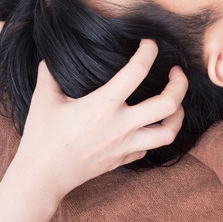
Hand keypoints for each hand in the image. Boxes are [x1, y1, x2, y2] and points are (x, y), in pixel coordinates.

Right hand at [12, 39, 187, 203]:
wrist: (42, 177)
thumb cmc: (42, 137)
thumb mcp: (44, 99)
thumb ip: (50, 73)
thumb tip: (52, 55)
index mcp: (103, 105)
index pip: (137, 71)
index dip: (148, 52)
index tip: (149, 44)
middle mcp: (121, 125)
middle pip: (168, 104)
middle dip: (180, 84)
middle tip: (177, 72)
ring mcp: (125, 145)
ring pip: (169, 132)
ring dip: (178, 114)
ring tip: (176, 101)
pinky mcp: (124, 159)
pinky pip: (150, 147)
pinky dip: (156, 134)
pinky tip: (150, 124)